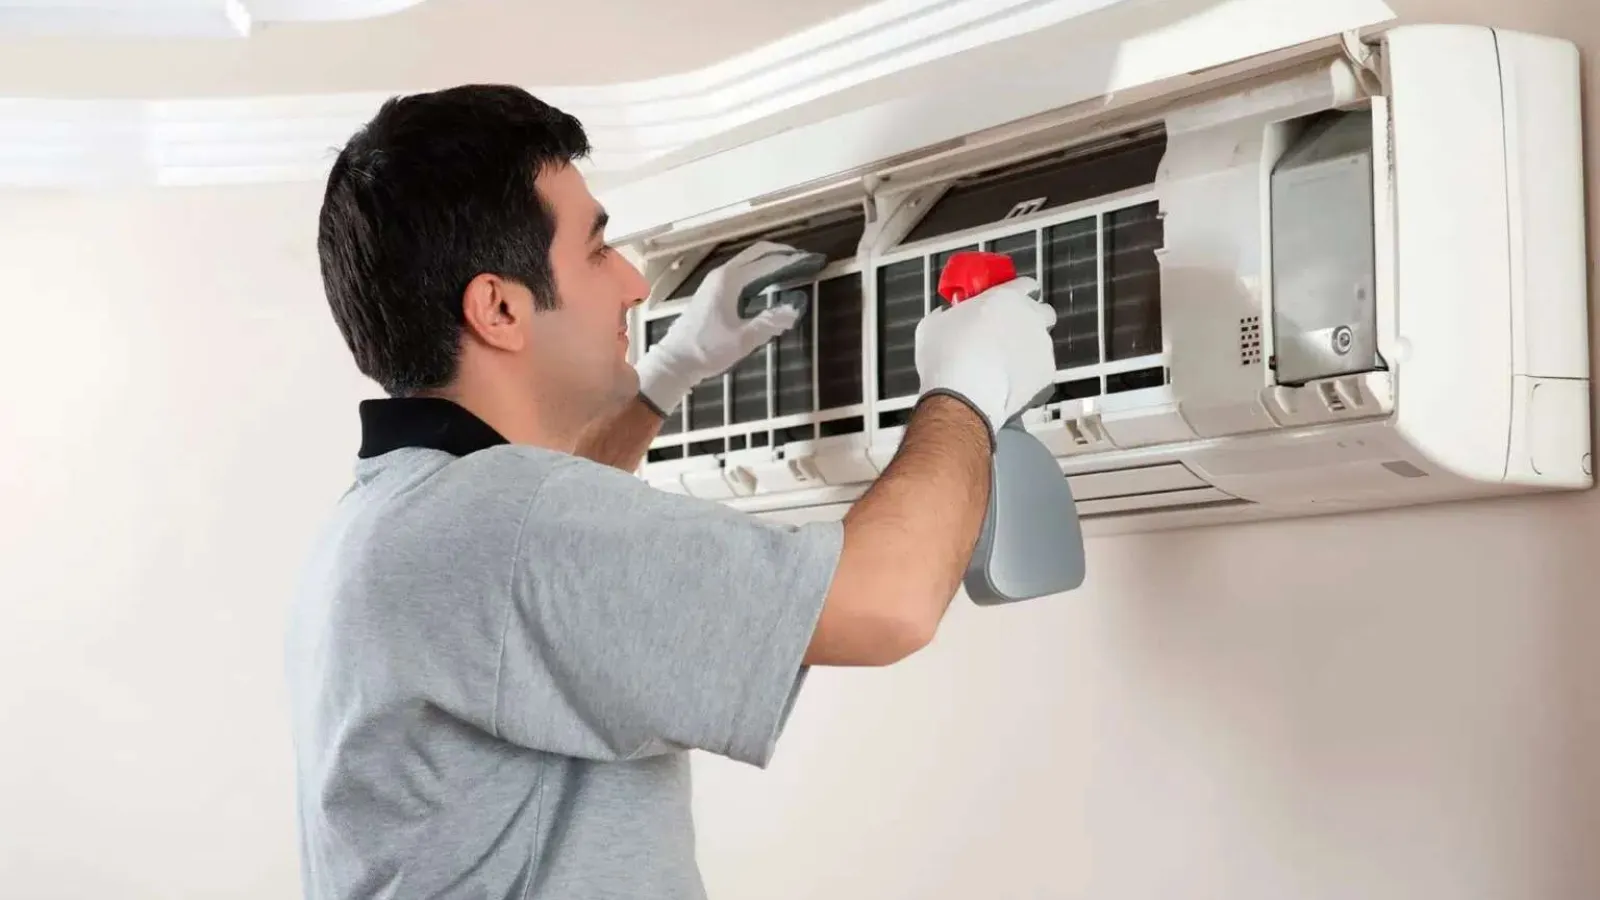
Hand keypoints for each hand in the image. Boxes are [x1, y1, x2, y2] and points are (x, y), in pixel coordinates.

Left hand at [635, 241, 825, 416]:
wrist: (675, 360)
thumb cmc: (707, 350)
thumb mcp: (742, 340)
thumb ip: (769, 322)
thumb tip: (795, 309)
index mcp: (729, 280)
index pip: (767, 262)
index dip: (791, 260)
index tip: (812, 260)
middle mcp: (722, 274)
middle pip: (757, 253)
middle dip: (782, 253)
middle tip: (806, 259)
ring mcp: (716, 281)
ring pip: (748, 262)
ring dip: (771, 261)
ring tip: (794, 268)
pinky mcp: (714, 290)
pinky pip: (742, 272)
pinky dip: (760, 271)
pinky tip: (771, 282)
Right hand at [913, 276, 1057, 438]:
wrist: (963, 397)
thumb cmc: (947, 359)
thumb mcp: (934, 324)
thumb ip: (948, 313)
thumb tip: (946, 316)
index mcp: (1006, 297)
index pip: (1025, 284)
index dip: (1016, 293)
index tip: (1007, 302)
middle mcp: (1030, 317)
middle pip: (1042, 312)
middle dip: (1030, 320)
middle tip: (1007, 332)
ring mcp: (1041, 346)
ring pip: (1040, 344)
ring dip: (1026, 351)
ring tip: (1000, 366)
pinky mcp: (1046, 374)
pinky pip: (1040, 372)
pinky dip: (1027, 377)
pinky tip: (1006, 384)